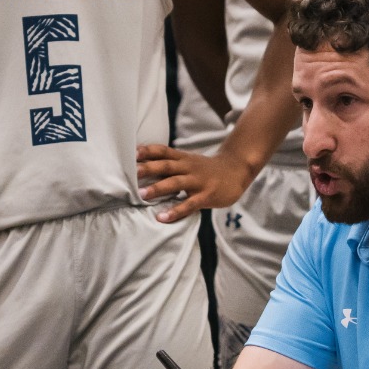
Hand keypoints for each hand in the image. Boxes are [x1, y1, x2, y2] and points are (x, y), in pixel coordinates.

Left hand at [135, 143, 255, 223]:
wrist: (236, 171)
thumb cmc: (207, 169)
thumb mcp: (190, 162)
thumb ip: (171, 163)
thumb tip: (144, 166)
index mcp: (183, 159)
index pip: (164, 151)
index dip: (148, 151)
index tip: (133, 152)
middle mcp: (189, 168)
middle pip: (166, 165)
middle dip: (148, 168)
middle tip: (131, 172)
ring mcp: (198, 182)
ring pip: (175, 183)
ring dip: (158, 188)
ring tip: (141, 194)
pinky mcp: (206, 196)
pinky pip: (189, 204)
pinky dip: (175, 211)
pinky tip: (163, 217)